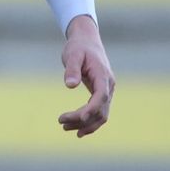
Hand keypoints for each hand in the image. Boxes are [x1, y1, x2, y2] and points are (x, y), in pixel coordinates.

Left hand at [56, 14, 114, 136]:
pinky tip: (77, 129)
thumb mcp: (72, 54)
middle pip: (101, 110)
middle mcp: (108, 86)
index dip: (91, 109)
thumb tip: (69, 85)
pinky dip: (90, 122)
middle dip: (82, 120)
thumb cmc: (78, 47)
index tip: (78, 118)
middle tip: (61, 122)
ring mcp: (107, 91)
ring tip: (65, 128)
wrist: (87, 41)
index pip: (101, 97)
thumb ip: (72, 69)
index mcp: (103, 75)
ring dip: (85, 124)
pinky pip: (99, 112)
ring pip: (101, 115)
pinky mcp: (102, 94)